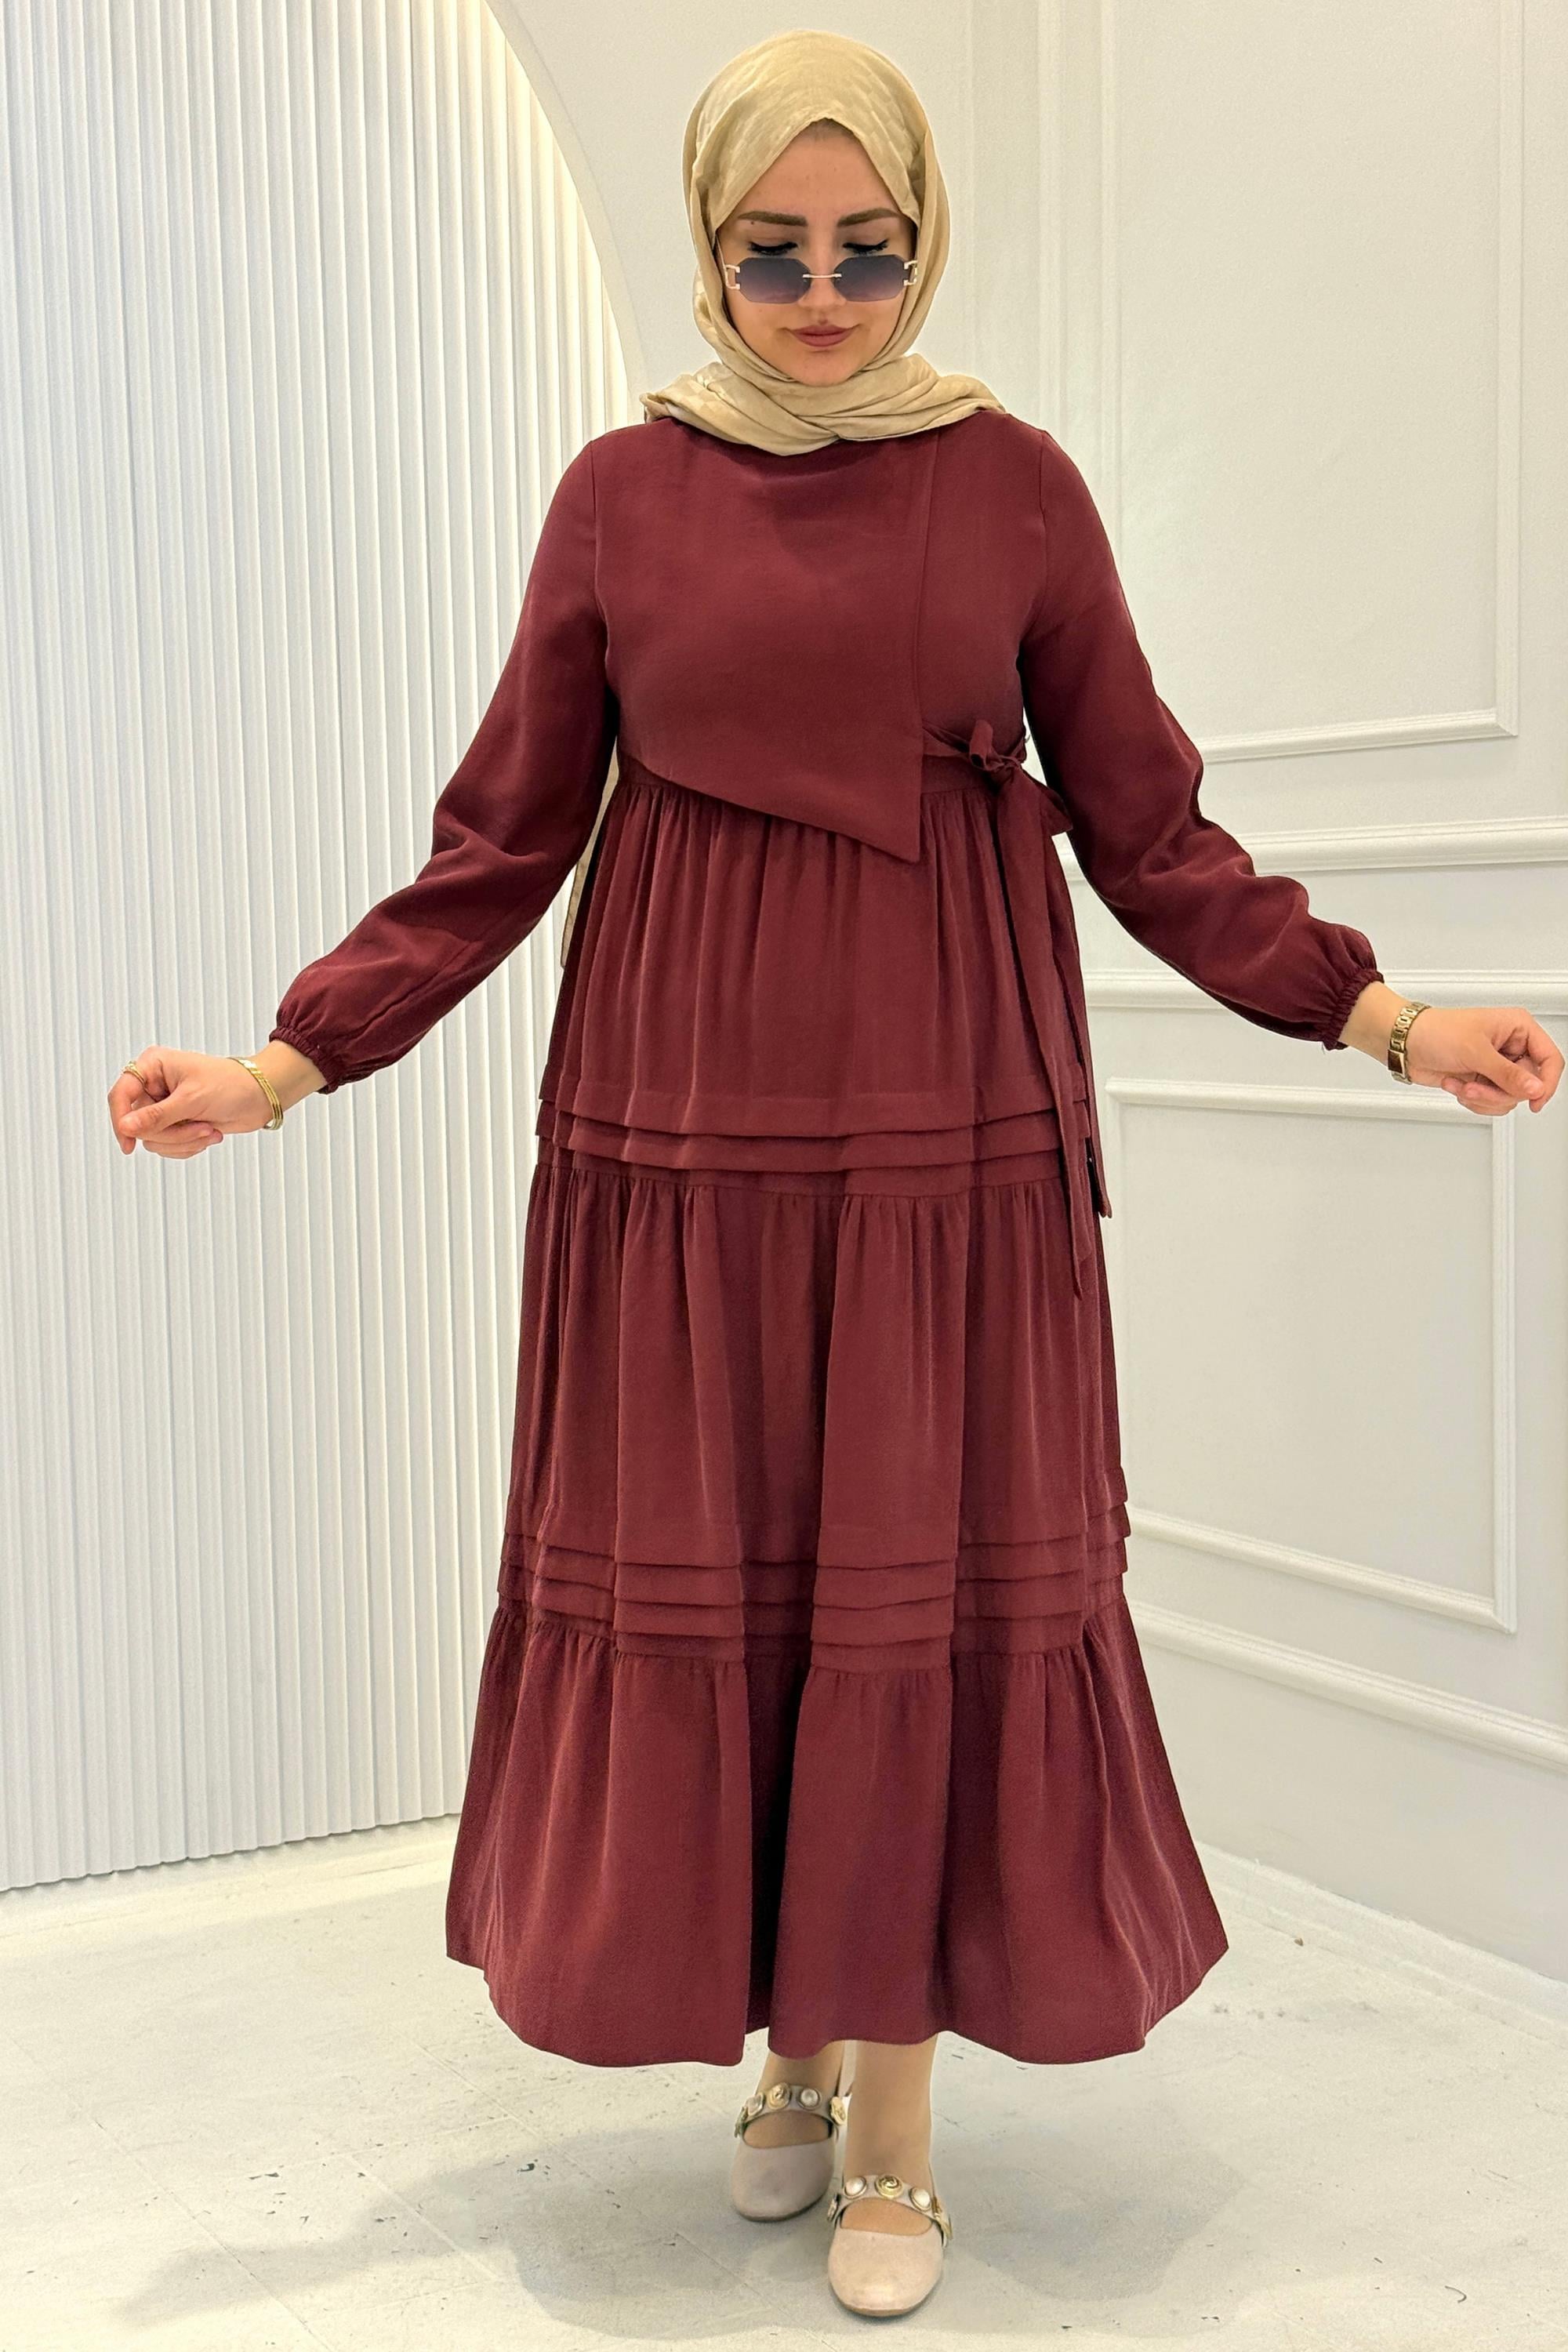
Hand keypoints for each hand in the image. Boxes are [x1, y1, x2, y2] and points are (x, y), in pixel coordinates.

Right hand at [109, 1048, 274, 1157]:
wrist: (260, 1097)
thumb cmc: (231, 1085)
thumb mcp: (192, 1099)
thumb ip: (157, 1116)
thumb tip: (125, 1127)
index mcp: (152, 1066)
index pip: (120, 1095)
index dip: (120, 1121)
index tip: (128, 1145)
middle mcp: (154, 1085)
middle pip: (138, 1124)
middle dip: (171, 1133)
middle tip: (200, 1128)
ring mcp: (164, 1106)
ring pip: (152, 1139)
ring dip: (183, 1141)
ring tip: (208, 1129)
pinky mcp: (175, 1123)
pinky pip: (166, 1146)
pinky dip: (188, 1146)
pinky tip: (209, 1134)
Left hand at [1402, 1005, 1561, 1115]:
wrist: (1405, 1044)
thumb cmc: (1435, 1031)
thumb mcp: (1475, 1051)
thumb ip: (1508, 1074)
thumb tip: (1534, 1088)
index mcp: (1518, 1028)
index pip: (1550, 1059)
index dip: (1546, 1083)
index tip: (1535, 1101)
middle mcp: (1512, 1046)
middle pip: (1528, 1085)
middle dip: (1499, 1092)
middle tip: (1477, 1087)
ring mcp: (1497, 1065)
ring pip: (1509, 1097)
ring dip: (1483, 1097)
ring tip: (1462, 1084)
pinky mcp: (1483, 1080)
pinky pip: (1492, 1102)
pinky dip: (1473, 1100)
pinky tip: (1457, 1085)